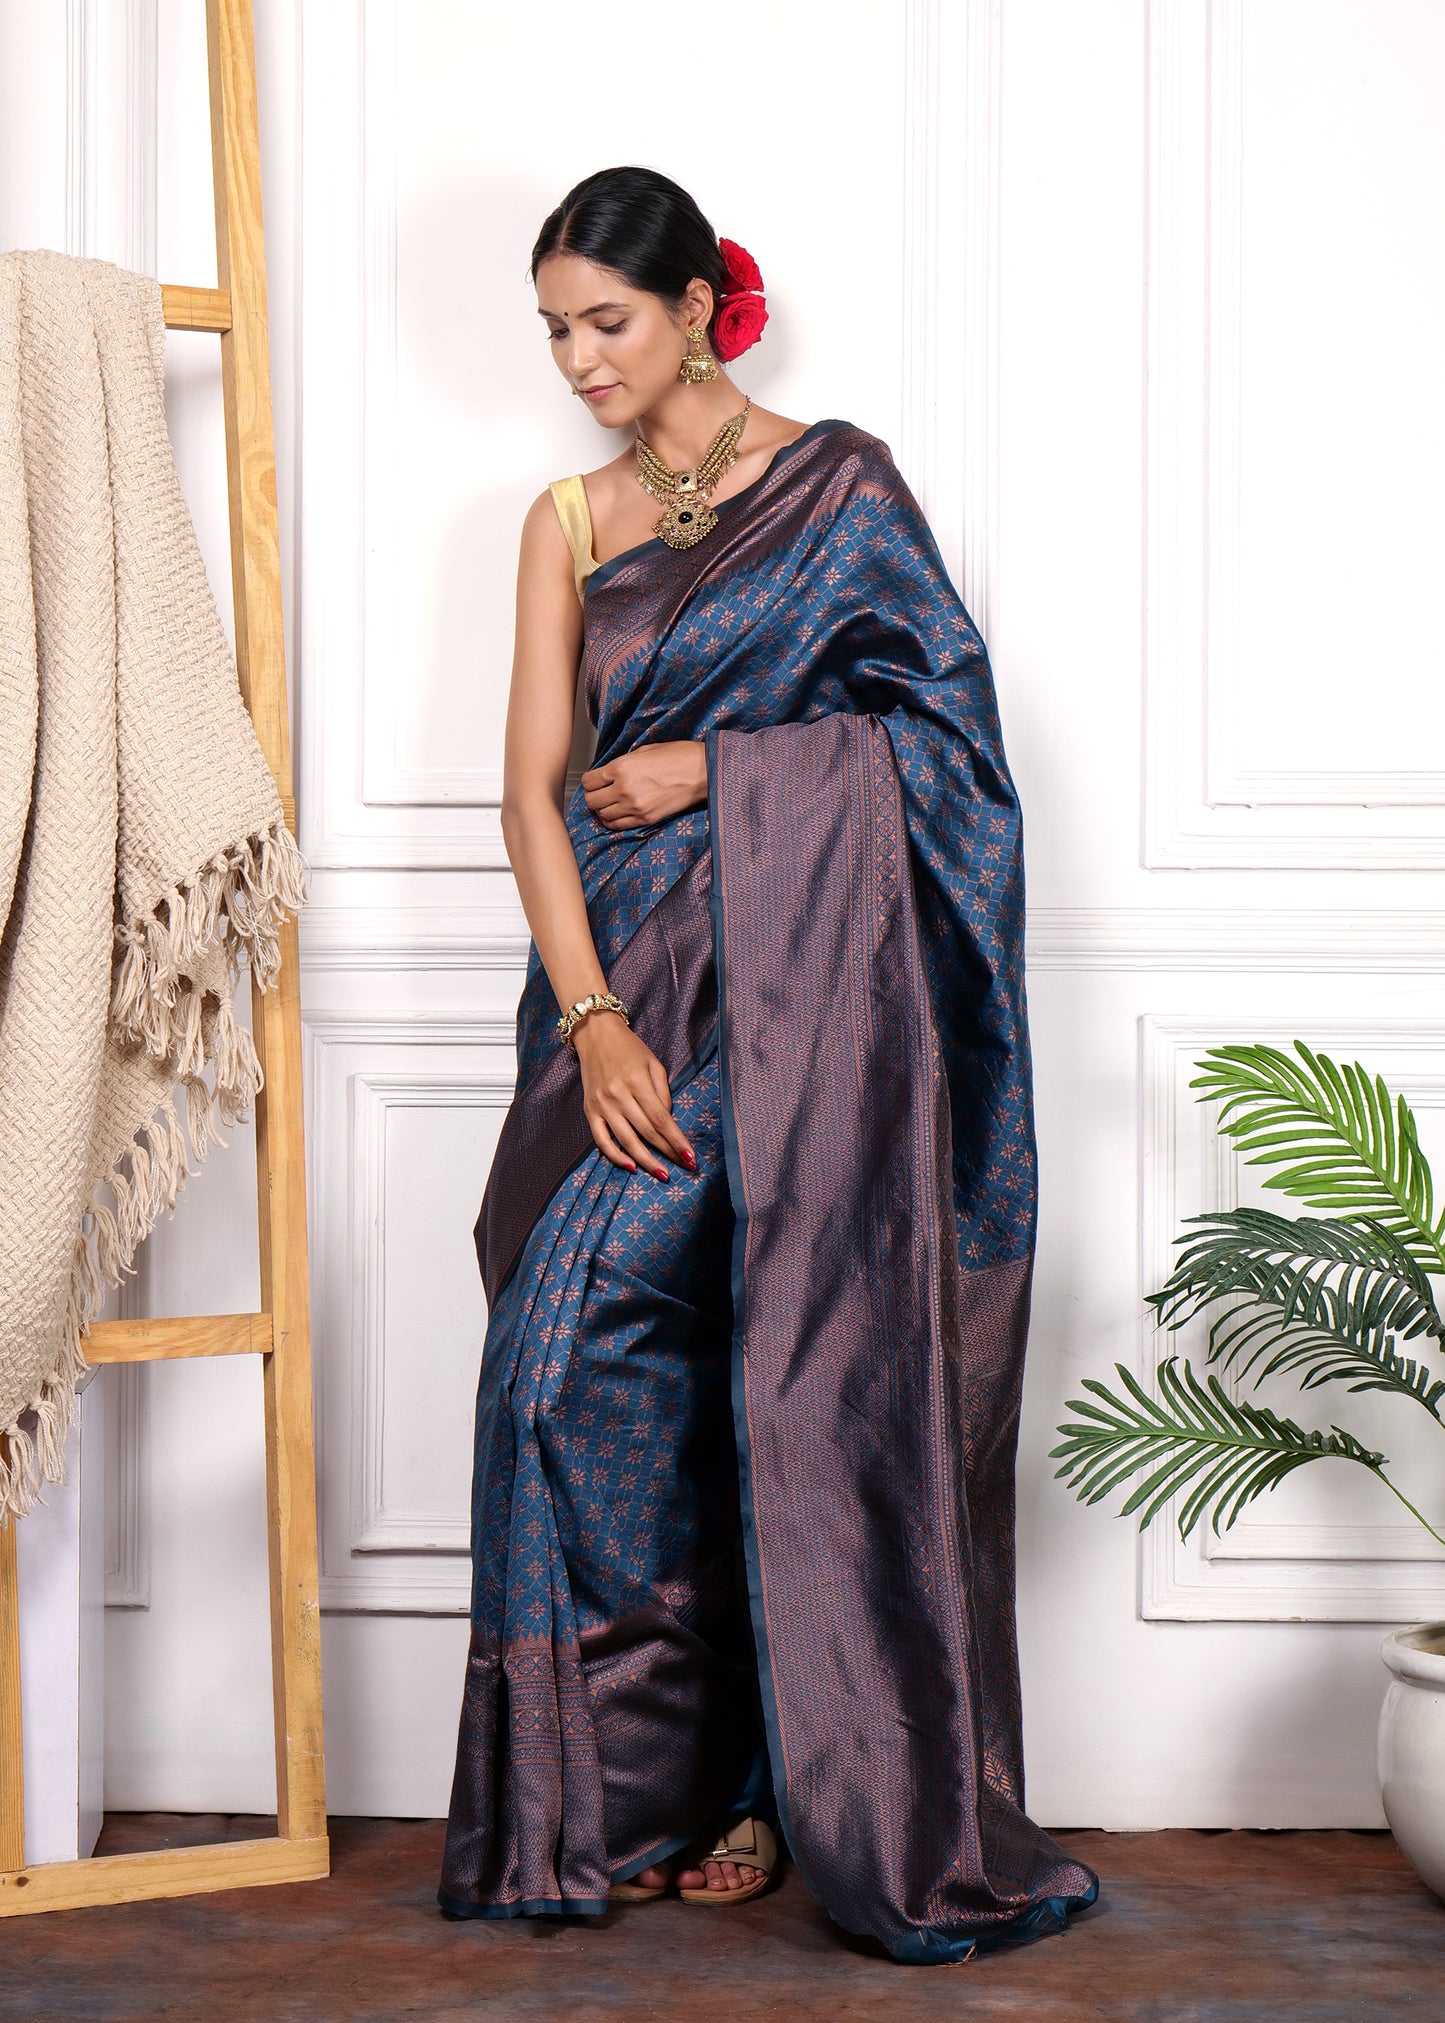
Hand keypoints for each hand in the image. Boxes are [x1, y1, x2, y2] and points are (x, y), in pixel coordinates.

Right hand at [572, 1011, 696, 1177]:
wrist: (595, 1035)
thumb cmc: (630, 1049)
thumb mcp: (654, 1063)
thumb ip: (663, 1092)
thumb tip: (668, 1121)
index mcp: (637, 1082)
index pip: (661, 1119)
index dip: (676, 1140)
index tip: (690, 1156)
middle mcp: (618, 1095)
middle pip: (647, 1132)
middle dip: (667, 1153)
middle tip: (684, 1168)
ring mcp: (602, 1105)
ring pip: (626, 1140)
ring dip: (646, 1161)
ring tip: (662, 1174)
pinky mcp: (589, 1111)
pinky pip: (601, 1140)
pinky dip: (615, 1156)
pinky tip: (631, 1166)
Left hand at [581, 740, 706, 829]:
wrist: (704, 772)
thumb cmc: (680, 757)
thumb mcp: (646, 750)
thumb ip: (624, 762)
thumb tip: (612, 772)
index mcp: (622, 767)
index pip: (589, 781)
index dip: (590, 781)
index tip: (594, 781)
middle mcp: (624, 789)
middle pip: (592, 800)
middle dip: (594, 796)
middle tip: (600, 792)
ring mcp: (634, 807)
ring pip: (602, 815)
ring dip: (603, 809)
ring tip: (610, 803)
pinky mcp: (645, 819)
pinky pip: (617, 826)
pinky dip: (612, 821)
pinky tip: (617, 813)